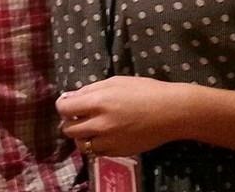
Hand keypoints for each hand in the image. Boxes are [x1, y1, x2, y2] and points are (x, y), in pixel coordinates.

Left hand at [56, 76, 189, 156]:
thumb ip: (90, 90)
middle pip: (68, 129)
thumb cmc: (145, 91)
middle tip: (78, 116)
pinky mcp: (119, 152)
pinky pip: (96, 152)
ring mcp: (109, 141)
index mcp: (97, 102)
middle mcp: (100, 124)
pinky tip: (103, 135)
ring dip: (81, 136)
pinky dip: (95, 145)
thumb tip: (71, 97)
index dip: (63, 105)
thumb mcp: (115, 82)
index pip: (64, 109)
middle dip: (69, 121)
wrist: (171, 112)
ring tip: (90, 127)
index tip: (68, 103)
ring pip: (80, 144)